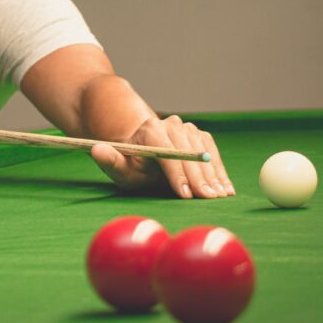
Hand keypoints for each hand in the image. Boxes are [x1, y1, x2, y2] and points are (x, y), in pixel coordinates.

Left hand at [90, 115, 234, 198]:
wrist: (145, 153)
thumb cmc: (132, 166)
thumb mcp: (119, 168)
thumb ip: (109, 161)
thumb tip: (96, 149)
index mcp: (149, 130)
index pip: (167, 152)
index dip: (177, 174)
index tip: (186, 194)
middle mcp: (170, 124)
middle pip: (188, 151)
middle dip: (198, 177)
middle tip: (208, 199)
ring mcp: (186, 128)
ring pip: (203, 151)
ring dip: (213, 174)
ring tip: (221, 196)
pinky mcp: (199, 135)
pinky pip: (212, 152)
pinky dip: (219, 169)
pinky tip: (226, 188)